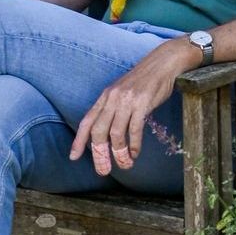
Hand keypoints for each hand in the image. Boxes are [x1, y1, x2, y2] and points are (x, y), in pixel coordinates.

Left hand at [71, 38, 198, 174]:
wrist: (161, 64)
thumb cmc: (142, 81)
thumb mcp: (121, 92)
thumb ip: (112, 109)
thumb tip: (105, 133)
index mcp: (105, 97)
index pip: (87, 121)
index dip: (79, 141)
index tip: (73, 157)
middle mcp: (112, 99)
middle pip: (99, 131)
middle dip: (99, 154)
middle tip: (103, 170)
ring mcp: (127, 101)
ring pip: (116, 133)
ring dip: (119, 153)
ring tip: (125, 164)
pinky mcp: (142, 103)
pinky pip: (134, 129)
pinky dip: (134, 145)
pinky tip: (135, 153)